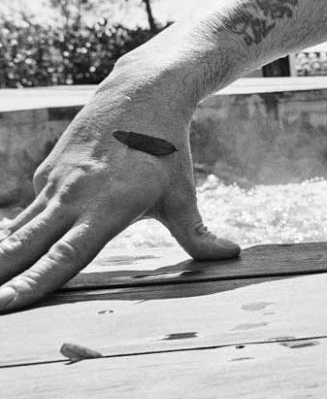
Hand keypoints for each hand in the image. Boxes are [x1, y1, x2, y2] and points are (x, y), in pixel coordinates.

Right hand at [0, 110, 238, 312]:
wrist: (140, 94)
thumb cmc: (166, 151)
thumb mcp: (183, 195)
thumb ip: (198, 233)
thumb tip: (231, 255)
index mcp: (107, 208)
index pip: (65, 256)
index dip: (34, 283)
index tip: (6, 304)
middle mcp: (73, 197)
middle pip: (27, 246)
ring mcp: (55, 184)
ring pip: (19, 230)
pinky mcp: (46, 174)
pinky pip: (28, 213)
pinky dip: (11, 236)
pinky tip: (3, 256)